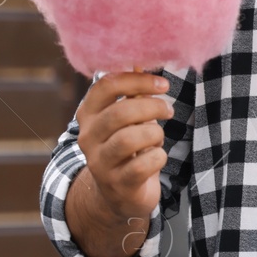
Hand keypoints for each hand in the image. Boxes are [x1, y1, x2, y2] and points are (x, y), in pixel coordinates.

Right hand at [74, 69, 174, 223]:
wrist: (119, 194)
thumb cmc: (129, 147)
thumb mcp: (127, 119)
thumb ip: (133, 94)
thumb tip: (142, 61)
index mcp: (89, 114)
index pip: (105, 85)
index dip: (137, 80)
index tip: (163, 85)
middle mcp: (88, 137)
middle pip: (120, 112)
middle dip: (152, 107)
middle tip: (168, 111)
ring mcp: (100, 162)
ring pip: (130, 138)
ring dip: (154, 133)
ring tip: (157, 137)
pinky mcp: (118, 183)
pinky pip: (144, 164)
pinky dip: (158, 157)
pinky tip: (156, 157)